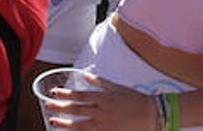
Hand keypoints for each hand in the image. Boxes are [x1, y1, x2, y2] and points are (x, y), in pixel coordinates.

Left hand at [43, 72, 158, 128]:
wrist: (155, 115)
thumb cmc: (136, 99)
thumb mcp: (117, 87)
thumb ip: (99, 82)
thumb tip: (85, 76)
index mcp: (104, 98)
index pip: (80, 95)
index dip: (65, 94)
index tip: (53, 93)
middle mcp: (103, 111)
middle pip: (77, 110)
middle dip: (60, 108)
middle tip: (47, 105)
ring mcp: (106, 125)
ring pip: (81, 125)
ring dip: (66, 124)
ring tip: (53, 121)